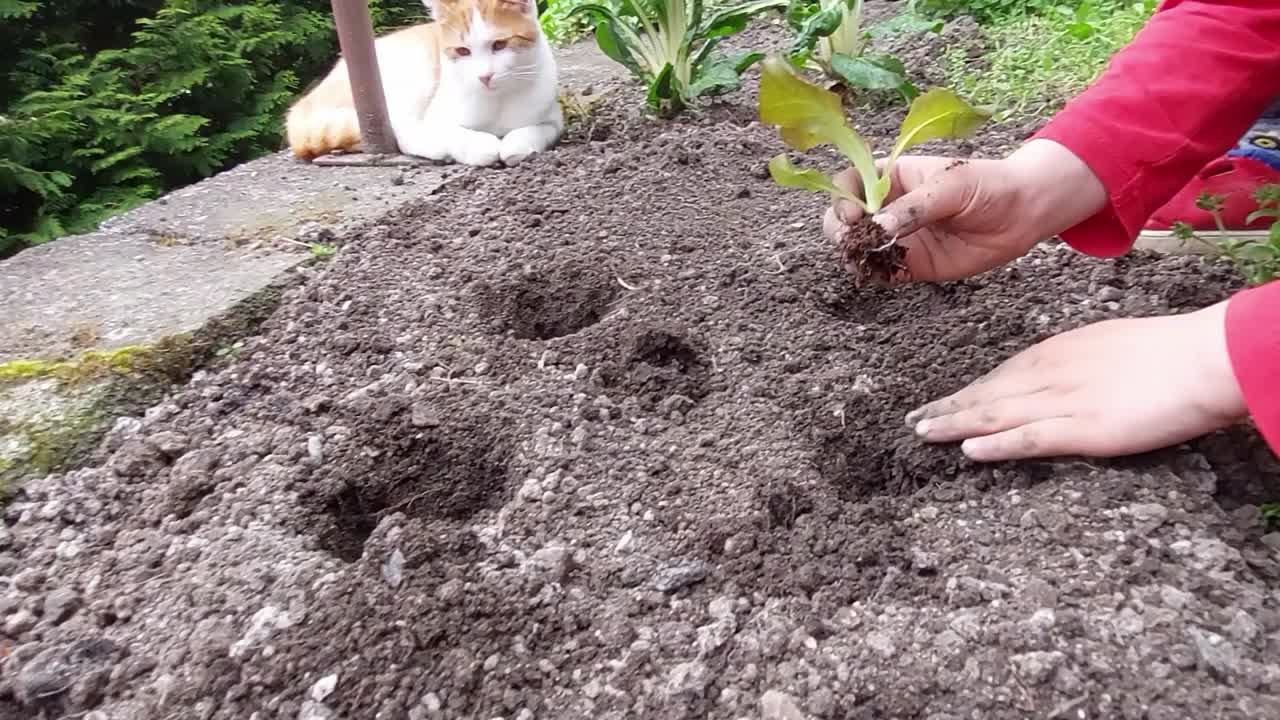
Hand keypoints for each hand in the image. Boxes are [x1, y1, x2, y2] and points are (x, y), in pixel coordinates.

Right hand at [822, 140, 1108, 282]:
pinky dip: (874, 274)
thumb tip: (880, 227)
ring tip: (868, 258)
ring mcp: (897, 237)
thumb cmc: (988, 185)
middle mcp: (887, 207)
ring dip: (854, 255)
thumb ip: (916, 207)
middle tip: (853, 240)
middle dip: (839, 229)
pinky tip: (882, 271)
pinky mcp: (911, 264)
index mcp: (891, 177)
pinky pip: (881, 272)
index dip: (842, 198)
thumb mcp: (952, 185)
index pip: (849, 183)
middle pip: (842, 218)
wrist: (1023, 214)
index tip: (855, 213)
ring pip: (857, 247)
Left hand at [906, 302, 1247, 460]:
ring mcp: (1065, 401)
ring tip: (922, 434)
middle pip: (988, 393)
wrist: (1203, 357)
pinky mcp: (1085, 428)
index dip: (967, 390)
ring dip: (956, 424)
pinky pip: (1031, 437)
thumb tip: (1062, 375)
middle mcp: (1052, 374)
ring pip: (997, 413)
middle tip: (912, 421)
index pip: (1000, 375)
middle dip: (948, 407)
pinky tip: (968, 450)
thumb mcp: (1108, 345)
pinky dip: (997, 444)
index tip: (938, 401)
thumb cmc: (1168, 352)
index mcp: (1059, 352)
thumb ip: (1079, 361)